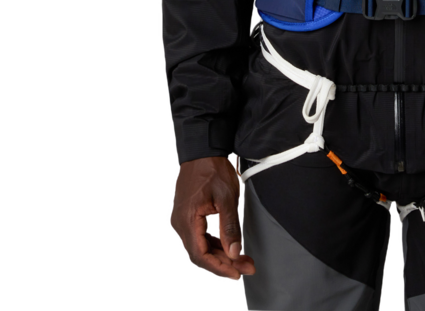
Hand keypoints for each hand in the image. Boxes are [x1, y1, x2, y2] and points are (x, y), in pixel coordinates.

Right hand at [168, 156, 256, 280]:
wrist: (202, 150)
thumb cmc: (212, 169)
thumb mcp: (227, 198)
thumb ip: (230, 227)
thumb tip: (234, 253)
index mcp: (186, 221)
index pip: (200, 256)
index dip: (219, 268)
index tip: (237, 273)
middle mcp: (179, 224)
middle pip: (199, 254)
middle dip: (223, 263)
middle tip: (245, 266)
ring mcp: (181, 220)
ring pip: (199, 247)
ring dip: (219, 254)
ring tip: (241, 258)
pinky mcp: (186, 216)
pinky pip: (198, 237)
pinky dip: (213, 243)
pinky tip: (227, 246)